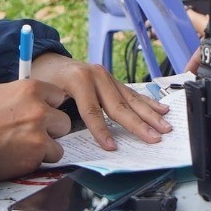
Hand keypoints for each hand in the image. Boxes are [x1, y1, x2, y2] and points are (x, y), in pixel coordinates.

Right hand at [0, 80, 73, 181]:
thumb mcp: (0, 94)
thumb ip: (24, 97)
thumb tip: (41, 100)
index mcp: (30, 89)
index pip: (58, 96)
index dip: (49, 107)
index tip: (41, 114)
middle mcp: (39, 109)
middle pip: (63, 121)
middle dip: (51, 130)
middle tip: (31, 134)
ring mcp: (39, 134)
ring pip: (59, 145)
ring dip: (45, 149)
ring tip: (22, 148)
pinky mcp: (35, 156)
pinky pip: (46, 160)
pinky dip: (35, 162)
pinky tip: (17, 157)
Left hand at [27, 53, 171, 150]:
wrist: (47, 61)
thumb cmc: (45, 82)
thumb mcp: (45, 97)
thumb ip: (59, 115)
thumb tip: (71, 139)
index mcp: (78, 79)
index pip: (92, 111)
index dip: (102, 131)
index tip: (113, 148)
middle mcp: (96, 75)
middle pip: (119, 105)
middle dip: (138, 124)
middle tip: (154, 138)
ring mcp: (107, 77)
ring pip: (131, 99)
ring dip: (150, 115)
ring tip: (165, 126)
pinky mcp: (112, 80)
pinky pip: (132, 93)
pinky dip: (148, 103)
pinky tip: (162, 109)